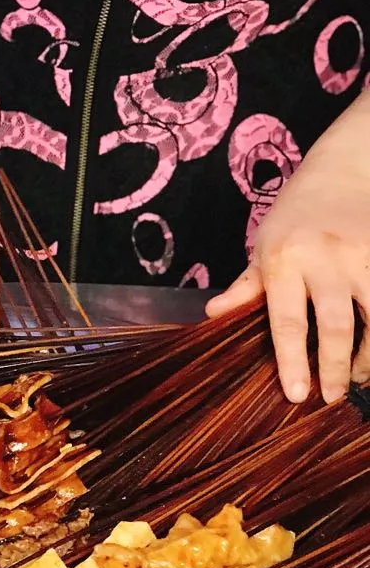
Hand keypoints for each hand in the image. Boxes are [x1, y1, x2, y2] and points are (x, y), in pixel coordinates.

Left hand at [207, 154, 369, 405]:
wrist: (345, 171)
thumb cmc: (296, 216)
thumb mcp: (263, 246)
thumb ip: (246, 286)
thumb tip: (213, 315)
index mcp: (284, 259)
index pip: (287, 320)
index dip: (293, 362)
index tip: (297, 395)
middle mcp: (326, 257)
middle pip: (336, 324)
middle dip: (335, 366)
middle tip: (331, 396)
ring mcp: (363, 255)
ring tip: (359, 378)